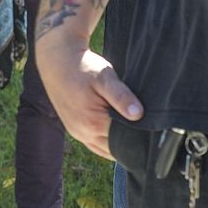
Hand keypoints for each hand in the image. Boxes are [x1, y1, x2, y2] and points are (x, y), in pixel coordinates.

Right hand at [35, 31, 142, 159]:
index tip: (151, 130)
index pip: (124, 143)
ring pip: (104, 149)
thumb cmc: (82, 67)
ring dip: (116, 143)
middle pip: (114, 149)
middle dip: (129, 143)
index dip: (138, 138)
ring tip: (130, 129)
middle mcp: (83, 133)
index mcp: (92, 123)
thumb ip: (121, 96)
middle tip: (144, 130)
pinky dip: (106, 141)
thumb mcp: (104, 77)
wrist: (56, 59)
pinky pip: (94, 144)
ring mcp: (76, 132)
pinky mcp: (73, 128)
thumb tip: (139, 115)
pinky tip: (115, 131)